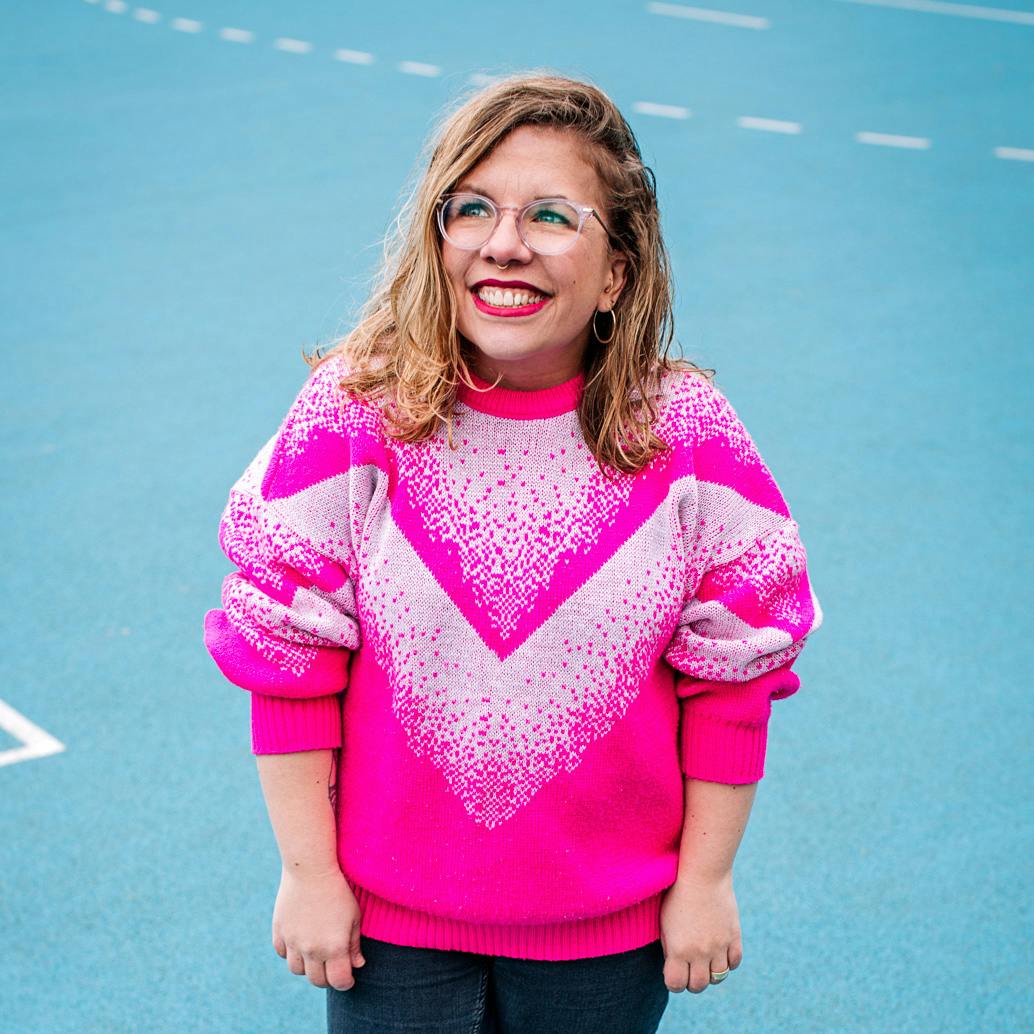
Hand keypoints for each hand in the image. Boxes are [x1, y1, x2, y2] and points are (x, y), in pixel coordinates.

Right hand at [271, 867, 365, 990]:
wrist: (310, 869)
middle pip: (317, 980)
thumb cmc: (338, 891)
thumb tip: (357, 965)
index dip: (346, 982)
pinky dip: (291, 952)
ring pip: (297, 970)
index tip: (348, 978)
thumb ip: (354, 944)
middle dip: (327, 978)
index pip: (339, 981)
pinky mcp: (279, 932)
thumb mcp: (354, 916)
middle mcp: (312, 950)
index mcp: (334, 948)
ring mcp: (293, 942)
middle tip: (333, 968)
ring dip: (308, 967)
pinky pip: (283, 953)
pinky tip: (300, 942)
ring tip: (316, 955)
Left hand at [658, 871, 742, 992]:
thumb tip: (675, 967)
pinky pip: (734, 962)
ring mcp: (719, 946)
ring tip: (704, 961)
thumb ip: (670, 949)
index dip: (673, 981)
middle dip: (692, 981)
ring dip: (710, 973)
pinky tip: (719, 952)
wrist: (703, 874)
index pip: (676, 985)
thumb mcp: (665, 923)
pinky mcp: (734, 937)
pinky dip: (727, 962)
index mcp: (678, 950)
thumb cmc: (678, 895)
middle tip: (689, 969)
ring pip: (718, 978)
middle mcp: (700, 953)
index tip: (673, 973)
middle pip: (698, 985)